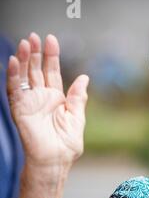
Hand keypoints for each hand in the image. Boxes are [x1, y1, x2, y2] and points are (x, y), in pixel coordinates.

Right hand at [7, 33, 88, 167]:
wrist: (56, 161)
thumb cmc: (67, 144)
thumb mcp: (77, 117)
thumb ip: (78, 97)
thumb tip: (84, 77)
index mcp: (56, 98)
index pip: (52, 72)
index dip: (51, 56)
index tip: (51, 40)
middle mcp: (41, 97)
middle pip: (36, 70)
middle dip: (36, 53)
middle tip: (35, 37)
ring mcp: (29, 102)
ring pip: (24, 76)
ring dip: (23, 59)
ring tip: (25, 43)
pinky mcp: (20, 109)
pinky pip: (14, 90)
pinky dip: (13, 76)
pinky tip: (15, 62)